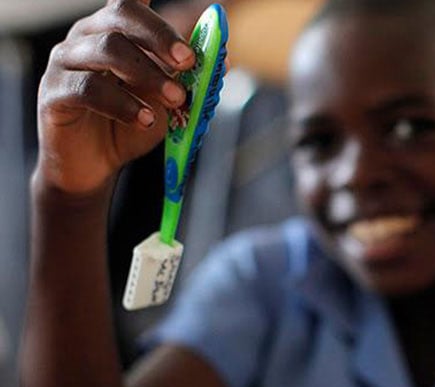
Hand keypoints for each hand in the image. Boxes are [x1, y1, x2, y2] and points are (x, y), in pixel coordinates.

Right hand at [36, 0, 194, 194]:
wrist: (94, 165)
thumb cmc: (129, 125)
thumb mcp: (165, 103)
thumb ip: (186, 80)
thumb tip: (223, 61)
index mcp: (115, 30)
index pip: (133, 3)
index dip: (158, 10)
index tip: (190, 39)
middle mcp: (87, 36)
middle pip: (122, 13)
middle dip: (161, 36)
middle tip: (189, 63)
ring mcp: (66, 61)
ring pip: (108, 49)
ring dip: (150, 74)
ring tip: (176, 101)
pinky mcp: (54, 93)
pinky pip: (88, 88)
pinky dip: (124, 104)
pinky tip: (145, 120)